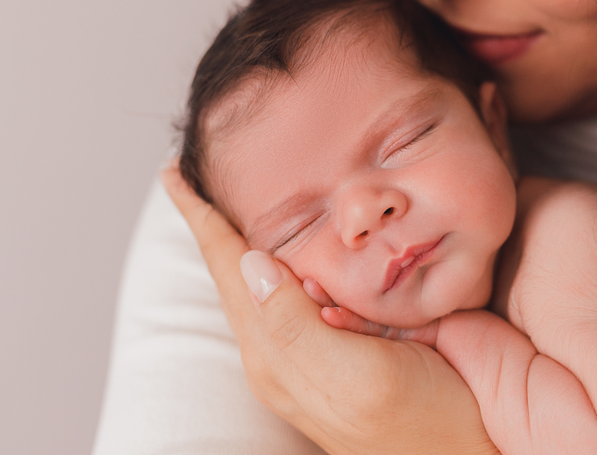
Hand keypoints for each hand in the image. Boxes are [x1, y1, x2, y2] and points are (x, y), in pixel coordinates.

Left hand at [162, 163, 497, 454]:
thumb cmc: (423, 425)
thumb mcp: (358, 378)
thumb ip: (297, 326)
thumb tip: (251, 262)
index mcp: (278, 355)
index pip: (227, 269)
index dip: (202, 218)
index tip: (173, 174)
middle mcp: (289, 348)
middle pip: (239, 269)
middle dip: (216, 220)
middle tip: (196, 172)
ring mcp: (320, 345)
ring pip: (272, 276)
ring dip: (251, 232)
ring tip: (234, 194)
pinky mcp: (355, 340)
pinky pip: (311, 286)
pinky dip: (298, 251)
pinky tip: (305, 239)